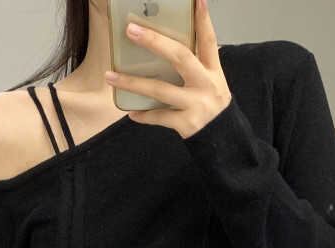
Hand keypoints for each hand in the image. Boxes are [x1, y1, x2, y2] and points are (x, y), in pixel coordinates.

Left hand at [104, 0, 231, 138]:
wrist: (223, 140)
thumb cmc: (211, 107)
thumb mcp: (211, 83)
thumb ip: (194, 66)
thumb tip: (163, 48)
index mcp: (213, 71)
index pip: (208, 40)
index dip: (203, 19)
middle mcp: (206, 84)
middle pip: (180, 57)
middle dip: (155, 42)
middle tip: (131, 30)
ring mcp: (196, 105)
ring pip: (160, 89)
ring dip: (133, 83)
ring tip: (110, 76)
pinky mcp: (187, 124)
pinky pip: (159, 117)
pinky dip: (144, 115)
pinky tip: (130, 112)